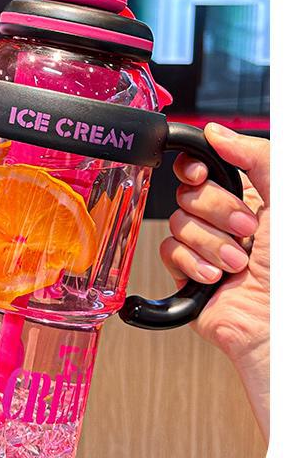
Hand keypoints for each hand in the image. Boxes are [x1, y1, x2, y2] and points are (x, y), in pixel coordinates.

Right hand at [160, 123, 268, 437]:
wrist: (275, 326)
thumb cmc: (290, 270)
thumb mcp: (284, 202)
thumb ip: (256, 158)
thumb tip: (216, 131)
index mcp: (249, 197)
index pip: (202, 166)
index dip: (195, 169)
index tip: (203, 175)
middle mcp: (224, 219)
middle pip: (188, 194)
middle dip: (216, 215)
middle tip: (245, 233)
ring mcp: (203, 245)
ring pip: (176, 222)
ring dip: (209, 245)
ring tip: (236, 265)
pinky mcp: (185, 270)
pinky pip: (167, 251)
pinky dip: (192, 265)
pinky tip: (215, 278)